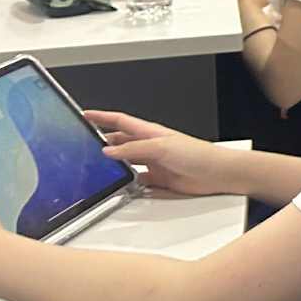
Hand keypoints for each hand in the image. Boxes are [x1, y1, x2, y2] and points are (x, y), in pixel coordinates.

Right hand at [85, 111, 240, 195]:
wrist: (217, 173)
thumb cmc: (198, 154)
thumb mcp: (161, 147)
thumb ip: (134, 149)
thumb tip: (108, 151)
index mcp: (150, 132)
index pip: (120, 121)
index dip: (102, 117)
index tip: (84, 114)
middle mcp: (150, 146)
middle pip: (120, 143)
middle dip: (102, 143)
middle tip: (83, 146)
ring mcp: (154, 163)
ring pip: (126, 163)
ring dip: (113, 166)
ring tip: (96, 169)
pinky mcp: (159, 179)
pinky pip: (136, 181)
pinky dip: (126, 183)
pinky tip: (119, 187)